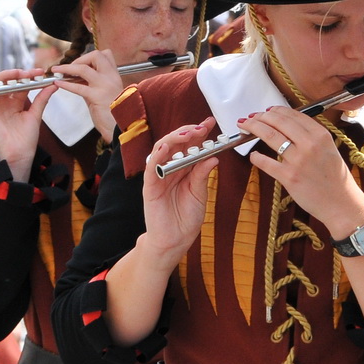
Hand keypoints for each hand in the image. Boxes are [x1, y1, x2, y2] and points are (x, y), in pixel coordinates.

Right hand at [0, 68, 55, 182]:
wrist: (18, 153)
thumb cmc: (26, 138)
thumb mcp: (35, 115)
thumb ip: (42, 99)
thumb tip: (52, 85)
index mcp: (17, 102)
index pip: (21, 83)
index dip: (29, 76)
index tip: (40, 73)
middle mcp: (5, 101)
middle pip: (8, 81)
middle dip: (18, 74)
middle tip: (30, 73)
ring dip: (4, 76)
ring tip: (16, 75)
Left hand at [50, 50, 126, 142]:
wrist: (121, 128)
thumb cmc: (113, 114)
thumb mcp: (104, 94)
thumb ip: (93, 84)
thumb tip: (77, 79)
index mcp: (115, 76)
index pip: (106, 54)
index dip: (91, 57)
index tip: (80, 64)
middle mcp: (111, 77)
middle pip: (96, 55)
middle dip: (79, 59)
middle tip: (69, 67)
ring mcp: (104, 86)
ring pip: (83, 68)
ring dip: (67, 68)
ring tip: (57, 70)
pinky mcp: (97, 97)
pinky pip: (78, 86)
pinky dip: (65, 84)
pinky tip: (58, 84)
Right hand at [142, 119, 218, 261]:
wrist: (174, 241)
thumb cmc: (186, 218)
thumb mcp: (199, 194)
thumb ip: (202, 175)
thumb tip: (214, 157)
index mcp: (184, 169)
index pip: (190, 145)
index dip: (199, 133)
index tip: (210, 122)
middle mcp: (170, 169)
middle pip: (175, 143)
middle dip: (188, 132)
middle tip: (201, 127)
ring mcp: (159, 176)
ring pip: (161, 149)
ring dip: (174, 139)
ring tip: (187, 133)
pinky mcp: (150, 187)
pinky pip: (151, 168)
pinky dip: (157, 156)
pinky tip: (165, 148)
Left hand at [242, 107, 363, 238]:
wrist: (341, 203)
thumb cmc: (335, 178)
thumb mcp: (329, 149)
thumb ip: (311, 136)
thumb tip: (287, 125)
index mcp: (321, 135)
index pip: (293, 115)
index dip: (275, 111)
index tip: (266, 111)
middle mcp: (310, 144)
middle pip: (278, 122)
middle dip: (260, 117)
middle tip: (251, 117)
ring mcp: (298, 161)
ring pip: (269, 136)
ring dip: (254, 128)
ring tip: (245, 126)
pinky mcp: (289, 177)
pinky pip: (266, 162)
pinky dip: (256, 157)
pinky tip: (253, 155)